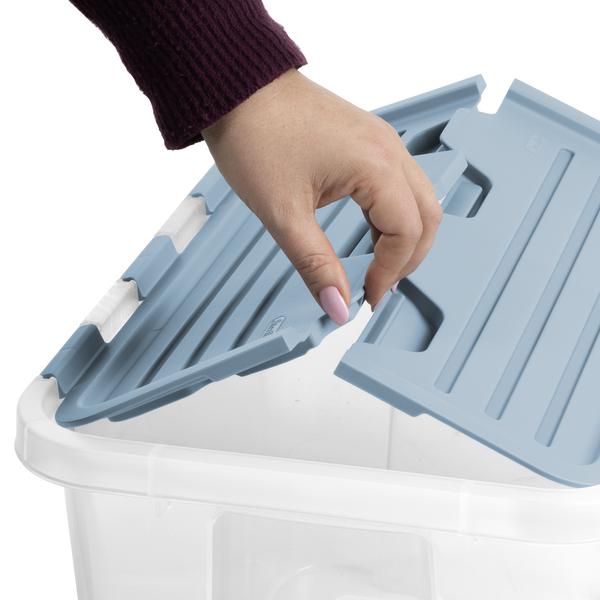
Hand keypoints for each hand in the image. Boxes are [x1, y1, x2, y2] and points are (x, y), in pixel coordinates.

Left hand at [202, 70, 440, 323]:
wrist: (236, 90)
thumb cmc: (255, 137)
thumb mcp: (284, 214)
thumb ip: (316, 265)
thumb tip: (338, 306)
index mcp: (376, 165)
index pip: (407, 233)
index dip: (391, 273)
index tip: (366, 297)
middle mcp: (388, 149)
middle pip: (427, 216)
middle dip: (408, 259)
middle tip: (378, 286)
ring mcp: (381, 140)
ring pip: (417, 199)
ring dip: (404, 237)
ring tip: (376, 266)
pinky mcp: (367, 139)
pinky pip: (398, 183)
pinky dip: (392, 215)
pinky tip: (369, 233)